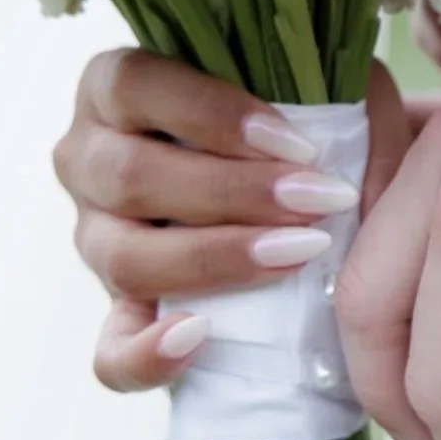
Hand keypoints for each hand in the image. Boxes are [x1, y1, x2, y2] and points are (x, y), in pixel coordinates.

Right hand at [52, 50, 411, 389]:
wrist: (290, 201)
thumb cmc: (299, 134)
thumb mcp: (326, 99)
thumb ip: (346, 112)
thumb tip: (352, 166)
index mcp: (115, 88)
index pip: (134, 85)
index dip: (212, 115)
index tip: (298, 145)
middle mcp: (88, 160)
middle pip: (130, 175)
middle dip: (232, 192)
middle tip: (314, 201)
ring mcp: (96, 241)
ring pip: (124, 257)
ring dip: (213, 259)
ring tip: (294, 254)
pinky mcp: (119, 314)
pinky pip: (110, 354)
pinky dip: (148, 354)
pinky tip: (199, 336)